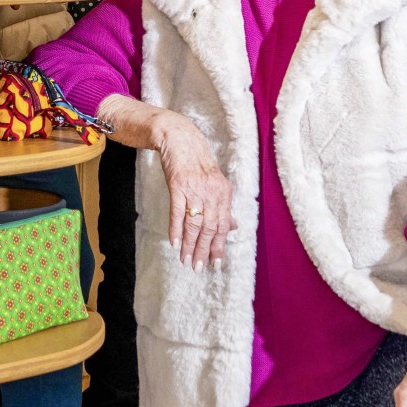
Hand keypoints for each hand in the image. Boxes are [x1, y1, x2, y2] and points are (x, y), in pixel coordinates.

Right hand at [153, 112, 232, 267]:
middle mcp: (212, 192)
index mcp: (224, 192)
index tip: (215, 263)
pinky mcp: (178, 186)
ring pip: (194, 223)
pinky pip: (177, 212)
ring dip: (189, 245)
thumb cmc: (197, 163)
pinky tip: (174, 243)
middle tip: (198, 268)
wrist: (180, 139)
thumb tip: (232, 227)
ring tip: (185, 261)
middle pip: (209, 227)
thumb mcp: (215, 183)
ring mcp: (194, 189)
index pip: (223, 225)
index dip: (219, 246)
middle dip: (203, 250)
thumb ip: (223, 206)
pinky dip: (176, 229)